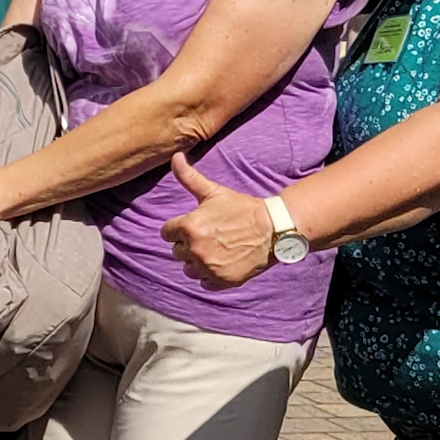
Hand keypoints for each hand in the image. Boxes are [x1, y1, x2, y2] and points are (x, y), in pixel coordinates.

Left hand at [164, 153, 278, 289]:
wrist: (272, 229)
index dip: (179, 229)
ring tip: (214, 250)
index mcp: (189, 226)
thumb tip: (174, 156)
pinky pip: (204, 283)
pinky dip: (210, 276)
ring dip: (197, 261)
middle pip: (177, 251)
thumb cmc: (241, 208)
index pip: (167, 233)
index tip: (194, 226)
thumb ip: (188, 177)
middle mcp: (195, 249)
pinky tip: (221, 263)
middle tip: (209, 236)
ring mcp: (209, 267)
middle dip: (188, 244)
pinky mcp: (222, 280)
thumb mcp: (213, 191)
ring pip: (188, 269)